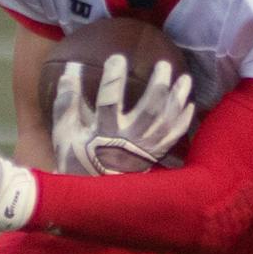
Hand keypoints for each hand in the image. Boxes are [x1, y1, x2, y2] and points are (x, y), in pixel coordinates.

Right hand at [49, 54, 194, 174]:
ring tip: (185, 78)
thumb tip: (70, 69)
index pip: (109, 102)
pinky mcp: (154, 156)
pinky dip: (182, 121)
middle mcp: (127, 141)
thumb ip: (66, 102)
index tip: (117, 58)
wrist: (94, 196)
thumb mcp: (64, 133)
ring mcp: (144, 150)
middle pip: (149, 110)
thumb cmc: (77, 160)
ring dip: (177, 99)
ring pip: (166, 121)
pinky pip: (173, 137)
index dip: (114, 79)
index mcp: (102, 134)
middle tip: (163, 65)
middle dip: (158, 85)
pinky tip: (188, 104)